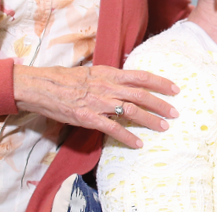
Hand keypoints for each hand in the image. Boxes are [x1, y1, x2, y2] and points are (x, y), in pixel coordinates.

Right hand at [13, 65, 179, 148]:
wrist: (41, 86)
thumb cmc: (64, 79)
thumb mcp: (91, 72)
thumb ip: (109, 78)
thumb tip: (125, 83)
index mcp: (109, 73)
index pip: (141, 76)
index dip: (160, 82)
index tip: (175, 89)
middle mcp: (108, 87)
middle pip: (141, 95)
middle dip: (161, 103)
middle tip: (175, 112)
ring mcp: (99, 103)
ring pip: (132, 111)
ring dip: (150, 120)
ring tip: (164, 127)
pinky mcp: (89, 118)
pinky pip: (113, 129)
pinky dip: (128, 137)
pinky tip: (138, 143)